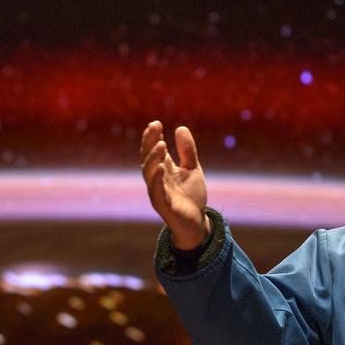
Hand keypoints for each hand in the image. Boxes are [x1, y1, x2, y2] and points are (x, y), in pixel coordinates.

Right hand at [139, 121, 209, 248]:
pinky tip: (162, 167)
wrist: (197, 222)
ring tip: (161, 144)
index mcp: (162, 169)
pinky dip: (157, 179)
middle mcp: (156, 179)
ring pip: (149, 173)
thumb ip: (187, 151)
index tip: (155, 123)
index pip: (153, 150)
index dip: (152, 137)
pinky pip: (156, 192)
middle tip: (154, 127)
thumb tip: (180, 128)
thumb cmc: (191, 196)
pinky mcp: (163, 206)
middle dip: (149, 142)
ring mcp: (158, 192)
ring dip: (153, 158)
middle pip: (147, 158)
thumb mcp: (193, 169)